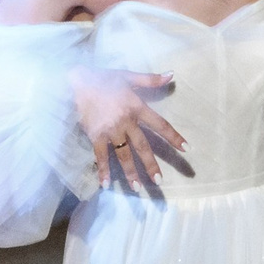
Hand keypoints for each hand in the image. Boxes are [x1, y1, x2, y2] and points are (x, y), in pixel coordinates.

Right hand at [68, 67, 187, 191]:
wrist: (78, 81)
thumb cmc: (105, 78)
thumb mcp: (130, 76)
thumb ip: (151, 79)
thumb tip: (172, 74)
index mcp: (137, 107)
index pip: (160, 125)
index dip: (173, 137)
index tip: (185, 149)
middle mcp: (126, 121)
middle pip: (142, 146)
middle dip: (151, 164)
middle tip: (159, 181)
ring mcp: (110, 130)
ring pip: (123, 154)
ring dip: (130, 172)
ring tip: (137, 188)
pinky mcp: (95, 135)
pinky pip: (100, 155)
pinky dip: (103, 170)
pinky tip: (105, 184)